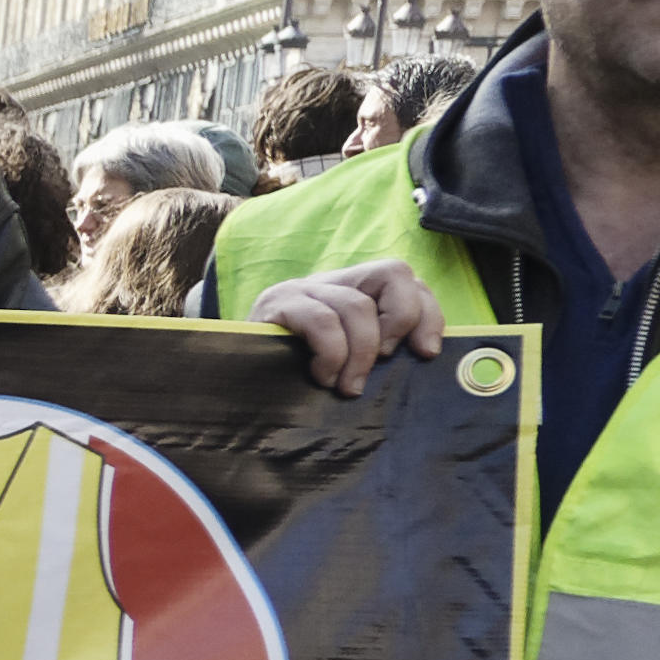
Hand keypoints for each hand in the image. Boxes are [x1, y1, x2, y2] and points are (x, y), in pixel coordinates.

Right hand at [257, 256, 442, 396]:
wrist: (232, 383)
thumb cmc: (296, 377)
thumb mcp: (349, 361)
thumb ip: (380, 352)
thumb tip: (426, 357)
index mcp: (354, 290)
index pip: (405, 278)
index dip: (427, 312)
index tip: (426, 353)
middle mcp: (331, 281)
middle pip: (392, 273)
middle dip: (399, 322)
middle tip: (384, 363)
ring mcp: (301, 288)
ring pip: (357, 305)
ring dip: (361, 355)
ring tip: (347, 387)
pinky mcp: (275, 305)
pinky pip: (321, 320)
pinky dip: (331, 354)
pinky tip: (322, 377)